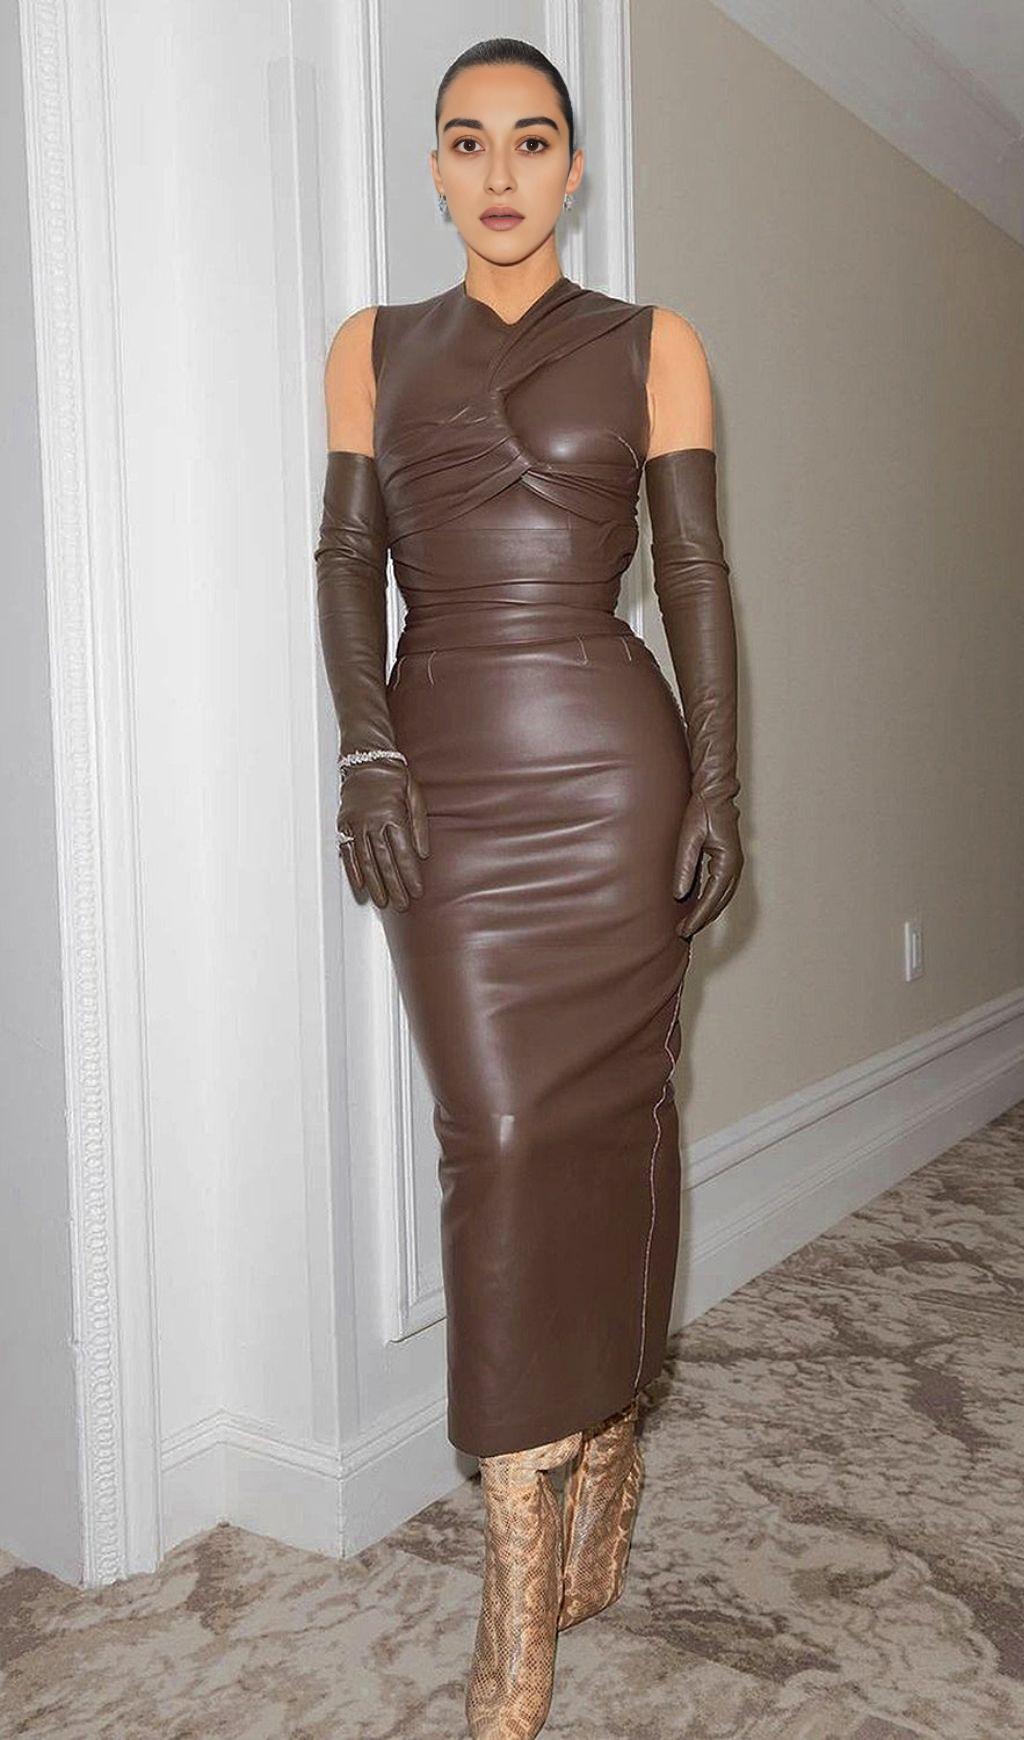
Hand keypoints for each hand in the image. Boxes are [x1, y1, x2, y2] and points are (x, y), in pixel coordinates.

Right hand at [337, 762, 429, 909]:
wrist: (365, 760)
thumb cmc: (394, 777)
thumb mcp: (415, 794)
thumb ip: (419, 824)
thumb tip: (423, 854)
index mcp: (393, 814)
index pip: (403, 853)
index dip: (410, 875)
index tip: (417, 891)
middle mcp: (372, 821)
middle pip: (385, 861)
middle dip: (395, 886)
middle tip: (402, 905)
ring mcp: (356, 823)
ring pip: (366, 860)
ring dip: (375, 884)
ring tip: (383, 902)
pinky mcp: (344, 824)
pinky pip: (348, 852)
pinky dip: (354, 870)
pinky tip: (361, 885)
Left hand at [672, 792, 742, 938]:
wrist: (715, 793)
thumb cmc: (702, 811)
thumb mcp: (689, 838)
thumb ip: (685, 867)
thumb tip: (679, 894)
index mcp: (727, 863)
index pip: (712, 898)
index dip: (698, 916)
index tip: (685, 929)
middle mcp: (734, 867)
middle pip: (719, 902)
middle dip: (702, 919)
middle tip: (683, 932)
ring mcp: (733, 864)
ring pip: (722, 897)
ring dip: (707, 912)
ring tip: (689, 924)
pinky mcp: (727, 861)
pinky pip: (720, 888)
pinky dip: (710, 901)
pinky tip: (697, 905)